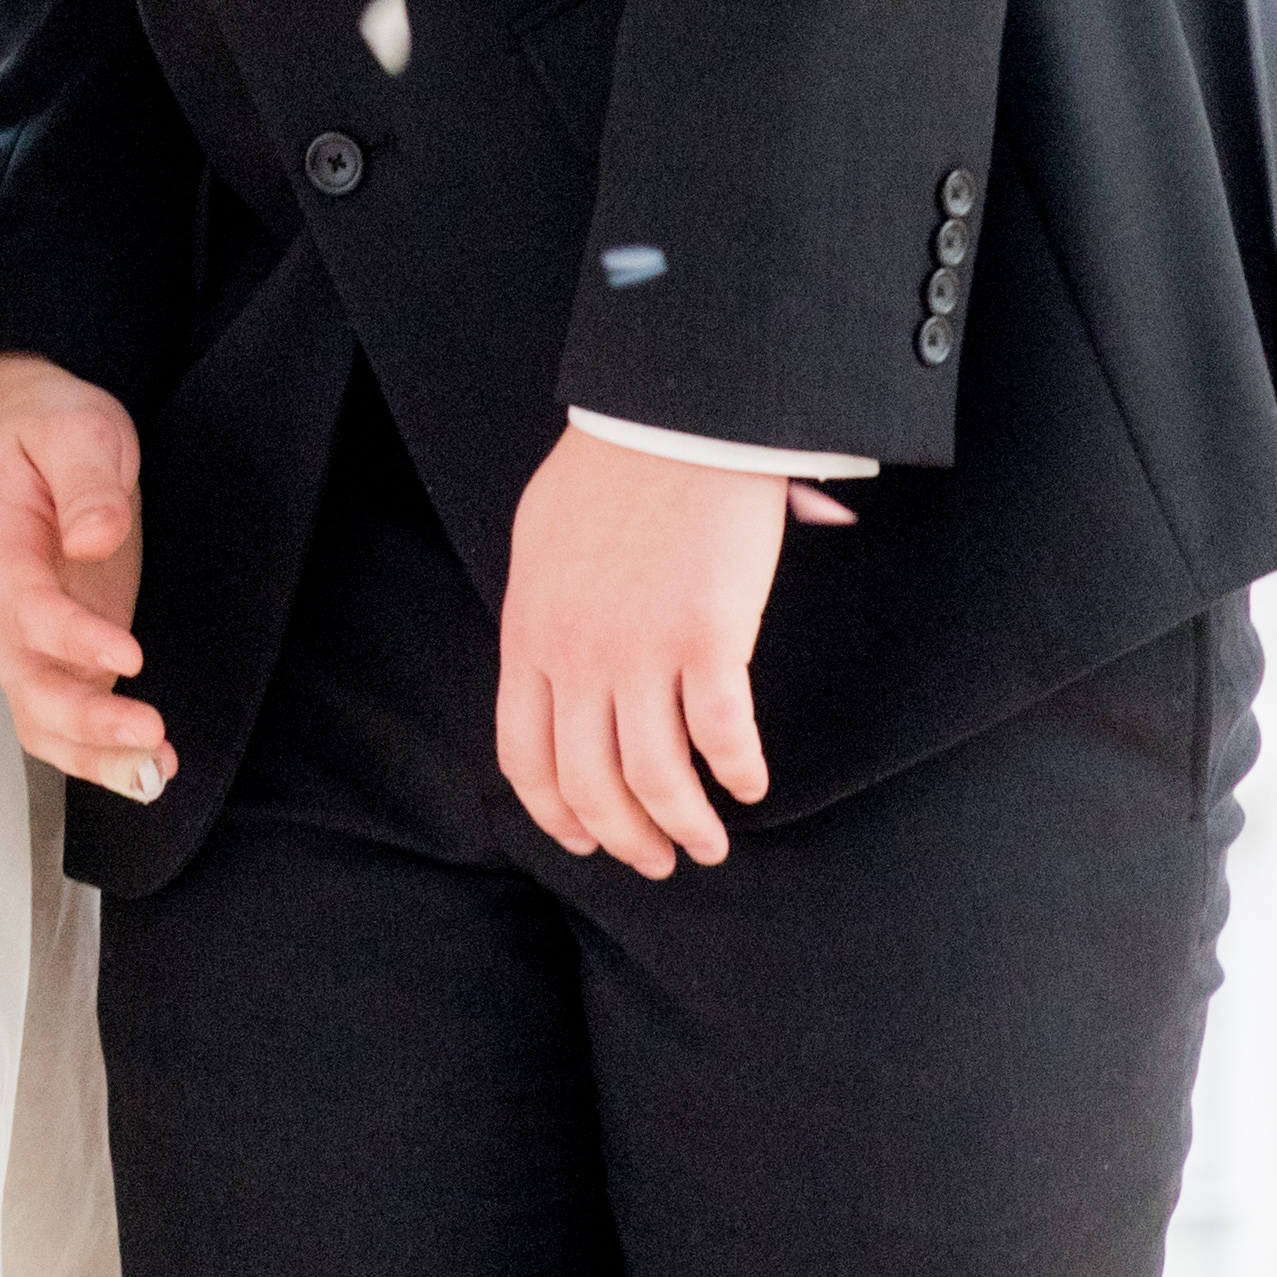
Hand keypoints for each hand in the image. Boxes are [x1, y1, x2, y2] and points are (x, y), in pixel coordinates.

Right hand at [0, 354, 174, 792]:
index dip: (72, 639)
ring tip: (156, 772)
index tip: (130, 655)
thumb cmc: (52, 429)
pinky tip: (155, 769)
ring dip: (95, 755)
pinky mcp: (61, 655)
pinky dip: (104, 754)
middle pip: (28, 685)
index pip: (26, 608)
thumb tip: (94, 538)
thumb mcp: (77, 430)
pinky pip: (70, 721)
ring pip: (44, 720)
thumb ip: (86, 482)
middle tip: (152, 734)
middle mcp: (2, 607)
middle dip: (87, 720)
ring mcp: (28, 639)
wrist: (35, 434)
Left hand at [495, 427, 787, 874]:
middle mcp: (575, 654)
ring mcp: (639, 649)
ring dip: (686, 826)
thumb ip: (543, 611)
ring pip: (657, 779)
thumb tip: (554, 662)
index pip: (525, 756)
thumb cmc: (610, 469)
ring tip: (708, 844)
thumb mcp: (541, 544)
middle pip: (592, 784)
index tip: (584, 842)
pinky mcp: (706, 637)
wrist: (671, 415)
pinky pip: (722, 735)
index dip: (556, 814)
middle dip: (625, 839)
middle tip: (655, 861)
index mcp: (528, 632)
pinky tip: (750, 782)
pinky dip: (738, 772)